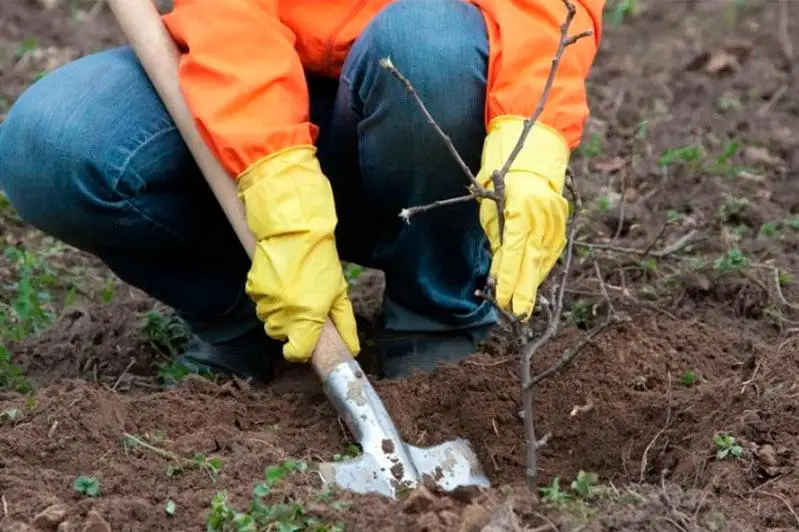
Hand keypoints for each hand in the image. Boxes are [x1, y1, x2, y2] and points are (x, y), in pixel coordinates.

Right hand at [237, 146, 359, 361]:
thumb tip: (351, 349)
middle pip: (280, 336)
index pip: (296, 352)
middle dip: (290, 327)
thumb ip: (344, 324)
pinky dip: (267, 297)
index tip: (303, 343)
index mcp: (308, 316)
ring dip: (278, 312)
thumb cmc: (321, 260)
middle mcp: (284, 312)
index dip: (300, 351)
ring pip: (268, 320)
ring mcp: (266, 300)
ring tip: (290, 290)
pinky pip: (259, 302)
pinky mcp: (253, 287)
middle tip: (301, 307)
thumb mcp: (338, 292)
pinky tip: (278, 280)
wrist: (295, 229)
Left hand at [476, 116, 569, 318]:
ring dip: (534, 280)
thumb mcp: (491, 205)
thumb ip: (498, 236)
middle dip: (524, 288)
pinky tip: (535, 280)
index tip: (503, 299)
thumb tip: (500, 268)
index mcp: (520, 206)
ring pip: (546, 256)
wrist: (535, 147)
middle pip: (533, 258)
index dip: (509, 278)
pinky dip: (543, 265)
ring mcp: (556, 215)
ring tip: (524, 304)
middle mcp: (542, 212)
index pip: (514, 251)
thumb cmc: (501, 173)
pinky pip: (553, 248)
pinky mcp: (562, 218)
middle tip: (517, 314)